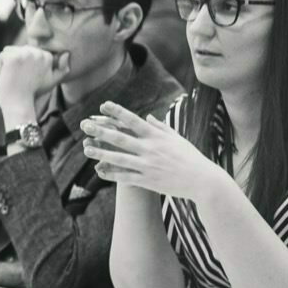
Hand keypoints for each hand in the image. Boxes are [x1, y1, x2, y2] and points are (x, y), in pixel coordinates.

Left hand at [0, 45, 71, 125]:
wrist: (20, 104)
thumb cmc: (34, 93)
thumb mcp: (52, 82)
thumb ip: (62, 69)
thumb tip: (66, 54)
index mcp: (47, 56)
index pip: (30, 51)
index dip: (27, 65)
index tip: (30, 77)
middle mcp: (38, 53)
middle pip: (20, 50)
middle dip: (18, 62)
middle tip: (22, 78)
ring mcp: (25, 54)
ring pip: (11, 51)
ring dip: (9, 63)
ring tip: (16, 76)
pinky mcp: (13, 57)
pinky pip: (3, 55)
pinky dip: (2, 65)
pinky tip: (9, 75)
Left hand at [80, 103, 227, 202]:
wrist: (203, 181)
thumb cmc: (191, 157)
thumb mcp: (177, 138)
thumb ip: (160, 127)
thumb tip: (147, 117)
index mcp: (157, 136)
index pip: (133, 120)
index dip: (117, 112)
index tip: (103, 105)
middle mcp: (150, 149)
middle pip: (120, 138)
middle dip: (101, 131)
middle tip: (84, 125)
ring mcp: (148, 165)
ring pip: (119, 158)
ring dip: (101, 153)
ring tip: (86, 148)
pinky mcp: (148, 181)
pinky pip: (125, 177)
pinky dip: (111, 174)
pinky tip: (98, 170)